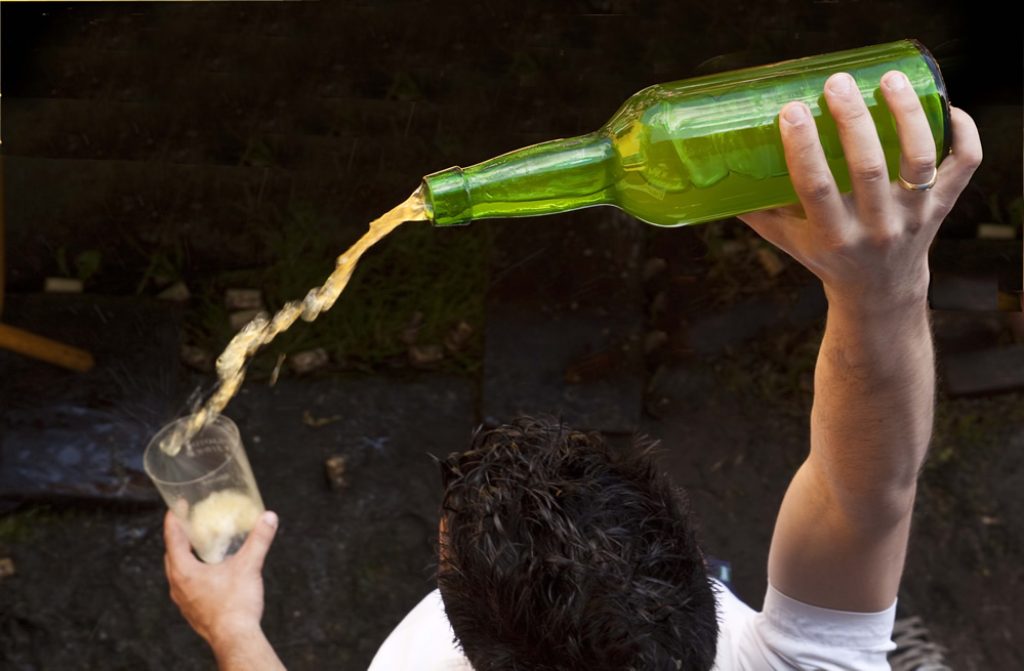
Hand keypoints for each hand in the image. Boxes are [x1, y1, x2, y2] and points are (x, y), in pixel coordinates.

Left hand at [164, 508, 278, 647]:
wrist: (236, 639)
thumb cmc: (237, 605)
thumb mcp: (249, 566)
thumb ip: (259, 540)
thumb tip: (269, 517)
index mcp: (183, 571)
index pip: (172, 538)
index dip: (174, 519)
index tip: (177, 505)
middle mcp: (177, 585)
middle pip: (172, 554)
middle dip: (180, 537)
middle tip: (191, 523)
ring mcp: (183, 600)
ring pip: (178, 571)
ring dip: (186, 556)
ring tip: (201, 546)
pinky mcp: (192, 610)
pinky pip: (186, 585)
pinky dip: (193, 572)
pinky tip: (210, 572)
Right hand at [739, 70, 982, 314]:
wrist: (879, 292)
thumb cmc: (826, 258)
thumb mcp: (788, 241)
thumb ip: (757, 210)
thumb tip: (719, 174)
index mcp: (833, 237)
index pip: (816, 188)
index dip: (804, 147)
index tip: (792, 109)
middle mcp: (876, 228)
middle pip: (869, 168)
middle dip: (853, 121)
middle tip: (836, 83)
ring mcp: (914, 216)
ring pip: (918, 159)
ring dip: (907, 115)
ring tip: (889, 80)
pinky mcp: (943, 205)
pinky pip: (964, 165)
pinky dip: (963, 132)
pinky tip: (946, 106)